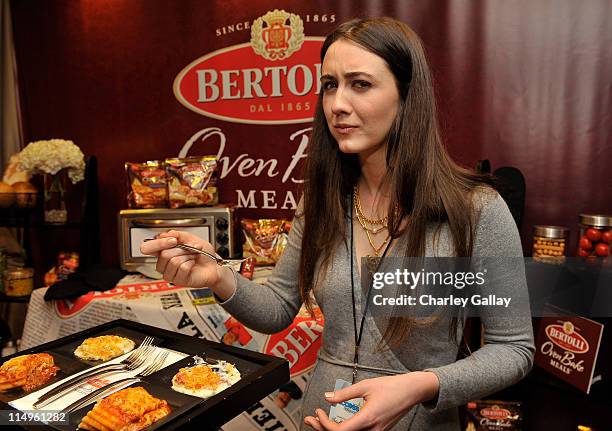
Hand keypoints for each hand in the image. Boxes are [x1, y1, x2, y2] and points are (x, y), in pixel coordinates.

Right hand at [140, 230, 228, 292]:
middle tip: (190, 249)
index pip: (147, 248)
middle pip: (164, 254)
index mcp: (163, 251)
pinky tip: (193, 264)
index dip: (158, 243)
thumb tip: (165, 234)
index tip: (172, 239)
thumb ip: (178, 235)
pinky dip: (191, 263)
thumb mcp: (192, 238)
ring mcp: (170, 273)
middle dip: (182, 249)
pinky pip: (182, 268)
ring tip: (192, 257)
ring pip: (173, 261)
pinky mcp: (178, 281)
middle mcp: (163, 263)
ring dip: (187, 256)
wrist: (214, 266)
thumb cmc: (203, 254)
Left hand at [304, 372, 438, 430]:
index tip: (319, 412)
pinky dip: (345, 429)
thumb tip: (328, 397)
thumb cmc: (392, 387)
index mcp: (368, 418)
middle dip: (324, 429)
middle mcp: (373, 429)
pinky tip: (337, 421)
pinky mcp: (378, 430)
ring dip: (333, 429)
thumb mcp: (365, 386)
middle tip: (311, 420)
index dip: (325, 425)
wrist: (411, 391)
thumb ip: (345, 393)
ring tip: (320, 420)